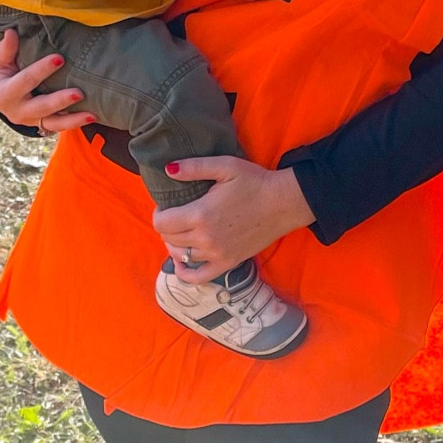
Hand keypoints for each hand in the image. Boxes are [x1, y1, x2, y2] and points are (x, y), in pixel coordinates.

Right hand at [0, 29, 94, 134]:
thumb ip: (5, 48)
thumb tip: (12, 32)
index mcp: (4, 94)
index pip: (25, 81)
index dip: (42, 70)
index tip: (60, 58)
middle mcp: (18, 111)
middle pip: (41, 107)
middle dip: (60, 101)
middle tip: (79, 93)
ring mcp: (31, 120)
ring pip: (53, 123)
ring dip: (73, 119)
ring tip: (91, 114)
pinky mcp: (41, 123)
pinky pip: (59, 126)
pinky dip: (75, 122)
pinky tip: (91, 117)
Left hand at [153, 157, 313, 281]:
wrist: (283, 203)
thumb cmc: (255, 182)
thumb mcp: (224, 166)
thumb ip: (194, 167)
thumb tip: (168, 169)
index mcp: (200, 214)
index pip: (161, 223)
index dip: (158, 213)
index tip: (166, 205)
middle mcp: (205, 238)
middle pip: (169, 238)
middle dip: (166, 226)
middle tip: (175, 215)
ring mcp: (217, 254)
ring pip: (180, 256)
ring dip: (174, 244)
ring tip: (181, 232)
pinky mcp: (228, 263)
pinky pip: (199, 277)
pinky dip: (186, 273)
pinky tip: (183, 262)